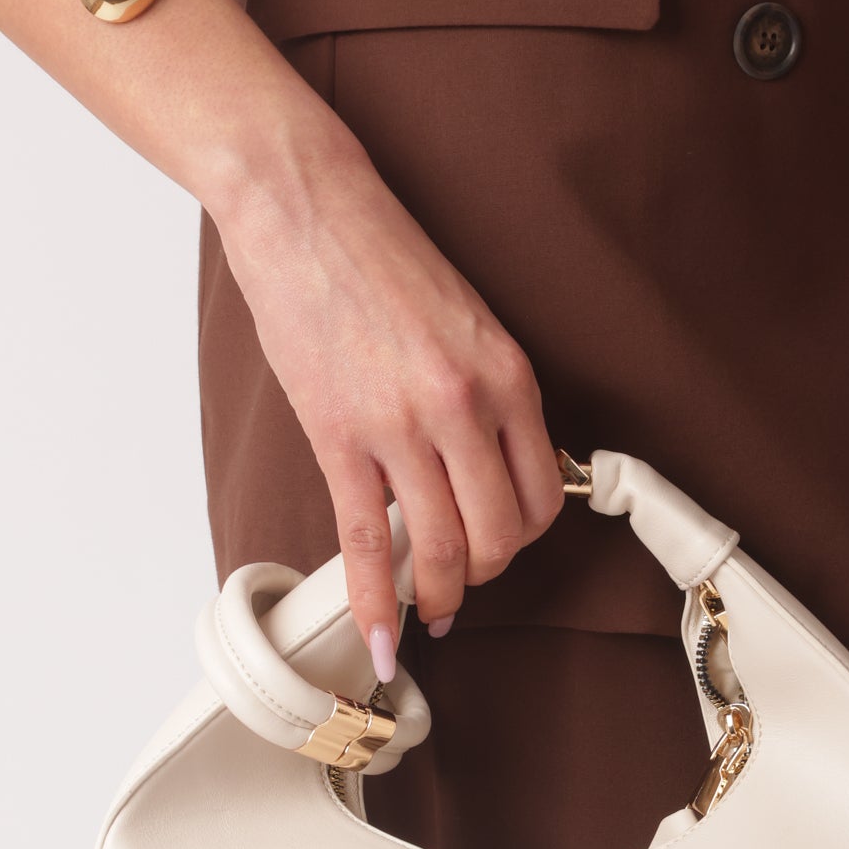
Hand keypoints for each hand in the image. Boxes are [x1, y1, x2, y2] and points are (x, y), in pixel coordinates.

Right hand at [210, 102, 564, 677]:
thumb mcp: (466, 324)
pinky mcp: (339, 438)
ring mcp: (401, 427)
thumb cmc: (381, 258)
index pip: (542, 496)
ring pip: (440, 549)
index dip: (523, 537)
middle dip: (482, 575)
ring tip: (427, 612)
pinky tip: (380, 638)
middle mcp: (464, 406)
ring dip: (437, 597)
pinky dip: (375, 603)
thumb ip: (487, 397)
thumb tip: (489, 469)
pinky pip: (367, 542)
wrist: (306, 209)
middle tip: (462, 581)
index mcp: (508, 376)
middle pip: (497, 537)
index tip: (500, 544)